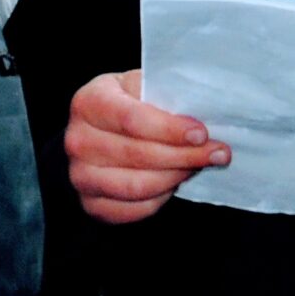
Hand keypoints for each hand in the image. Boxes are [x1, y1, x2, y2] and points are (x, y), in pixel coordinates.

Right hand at [65, 69, 229, 224]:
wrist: (102, 130)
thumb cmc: (129, 103)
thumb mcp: (142, 86)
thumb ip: (165, 95)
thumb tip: (205, 111)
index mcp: (88, 102)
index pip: (131, 119)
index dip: (170, 129)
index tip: (202, 134)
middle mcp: (77, 140)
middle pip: (137, 154)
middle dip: (184, 155)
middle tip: (218, 153)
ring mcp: (80, 175)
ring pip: (137, 186)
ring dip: (175, 177)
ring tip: (198, 166)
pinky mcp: (90, 203)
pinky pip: (134, 209)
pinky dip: (161, 198)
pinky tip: (176, 182)